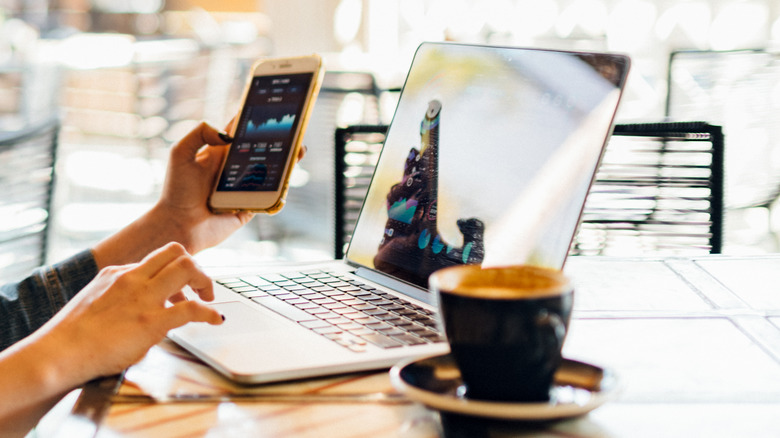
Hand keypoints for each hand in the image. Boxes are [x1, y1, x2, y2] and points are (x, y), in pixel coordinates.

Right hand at [36, 243, 222, 381]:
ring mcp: (143, 298)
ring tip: (208, 299)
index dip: (175, 269)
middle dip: (195, 267)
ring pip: (187, 268)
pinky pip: (191, 308)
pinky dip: (209, 312)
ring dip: (205, 282)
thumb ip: (119, 295)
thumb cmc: (72, 335)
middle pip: (176, 252)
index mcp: (118, 273)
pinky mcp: (151, 322)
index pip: (157, 257)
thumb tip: (136, 304)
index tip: (180, 286)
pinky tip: (214, 319)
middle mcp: (133, 279)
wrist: (58, 353)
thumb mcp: (96, 300)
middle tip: (201, 288)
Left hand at [91, 121, 305, 268]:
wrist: (179, 226)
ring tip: (298, 152)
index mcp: (219, 152)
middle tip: (294, 132)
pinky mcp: (250, 207)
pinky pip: (270, 198)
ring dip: (286, 163)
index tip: (273, 107)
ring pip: (271, 172)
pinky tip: (287, 181)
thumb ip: (198, 134)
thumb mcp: (179, 154)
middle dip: (280, 140)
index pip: (241, 131)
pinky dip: (281, 191)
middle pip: (262, 150)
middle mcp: (234, 168)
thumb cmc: (175, 191)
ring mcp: (244, 188)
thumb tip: (228, 134)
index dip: (256, 119)